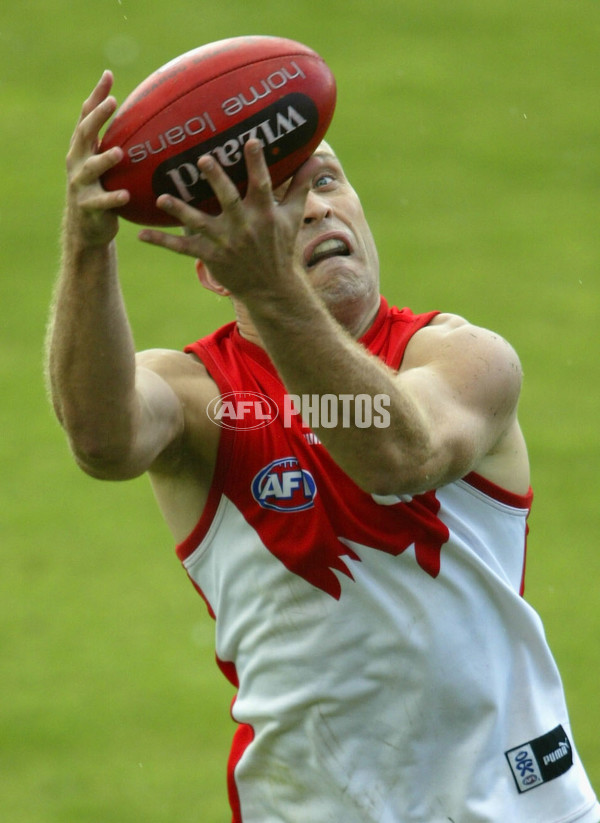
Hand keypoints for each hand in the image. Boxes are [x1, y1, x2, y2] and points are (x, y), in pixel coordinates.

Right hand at [65, 70, 129, 246]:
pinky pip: (101, 202)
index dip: (96, 96)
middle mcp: (77, 161)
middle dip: (97, 117)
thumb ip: (119, 142)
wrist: (87, 227)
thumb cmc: (101, 188)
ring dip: (104, 159)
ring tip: (119, 153)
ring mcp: (81, 184)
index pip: (86, 116)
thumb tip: (147, 116)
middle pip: (84, 134)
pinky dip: (113, 198)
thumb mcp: (105, 164)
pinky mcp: (88, 207)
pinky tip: (126, 194)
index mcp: (82, 148)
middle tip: (112, 103)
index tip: (109, 76)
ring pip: (91, 168)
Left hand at [139, 140, 323, 298]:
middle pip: (229, 200)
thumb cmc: (281, 248)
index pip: (262, 184)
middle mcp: (244, 227)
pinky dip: (163, 241)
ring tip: (161, 198)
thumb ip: (300, 186)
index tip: (250, 140)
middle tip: (203, 159)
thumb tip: (316, 157)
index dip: (257, 163)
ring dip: (180, 210)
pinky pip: (183, 248)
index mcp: (264, 214)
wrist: (271, 288)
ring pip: (200, 223)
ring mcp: (225, 243)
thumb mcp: (293, 217)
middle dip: (216, 180)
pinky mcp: (210, 257)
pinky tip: (141, 235)